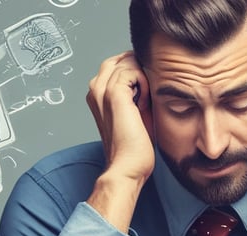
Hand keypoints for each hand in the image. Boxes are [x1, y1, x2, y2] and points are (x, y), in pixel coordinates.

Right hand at [85, 51, 153, 231]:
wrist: (128, 166)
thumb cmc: (134, 145)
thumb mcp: (136, 111)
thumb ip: (137, 91)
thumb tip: (151, 74)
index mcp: (98, 93)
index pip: (117, 64)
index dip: (137, 71)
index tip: (147, 93)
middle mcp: (95, 88)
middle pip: (120, 58)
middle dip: (139, 68)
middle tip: (149, 92)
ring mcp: (102, 90)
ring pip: (127, 61)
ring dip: (143, 77)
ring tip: (146, 101)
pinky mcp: (113, 94)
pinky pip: (132, 69)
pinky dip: (145, 82)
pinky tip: (145, 102)